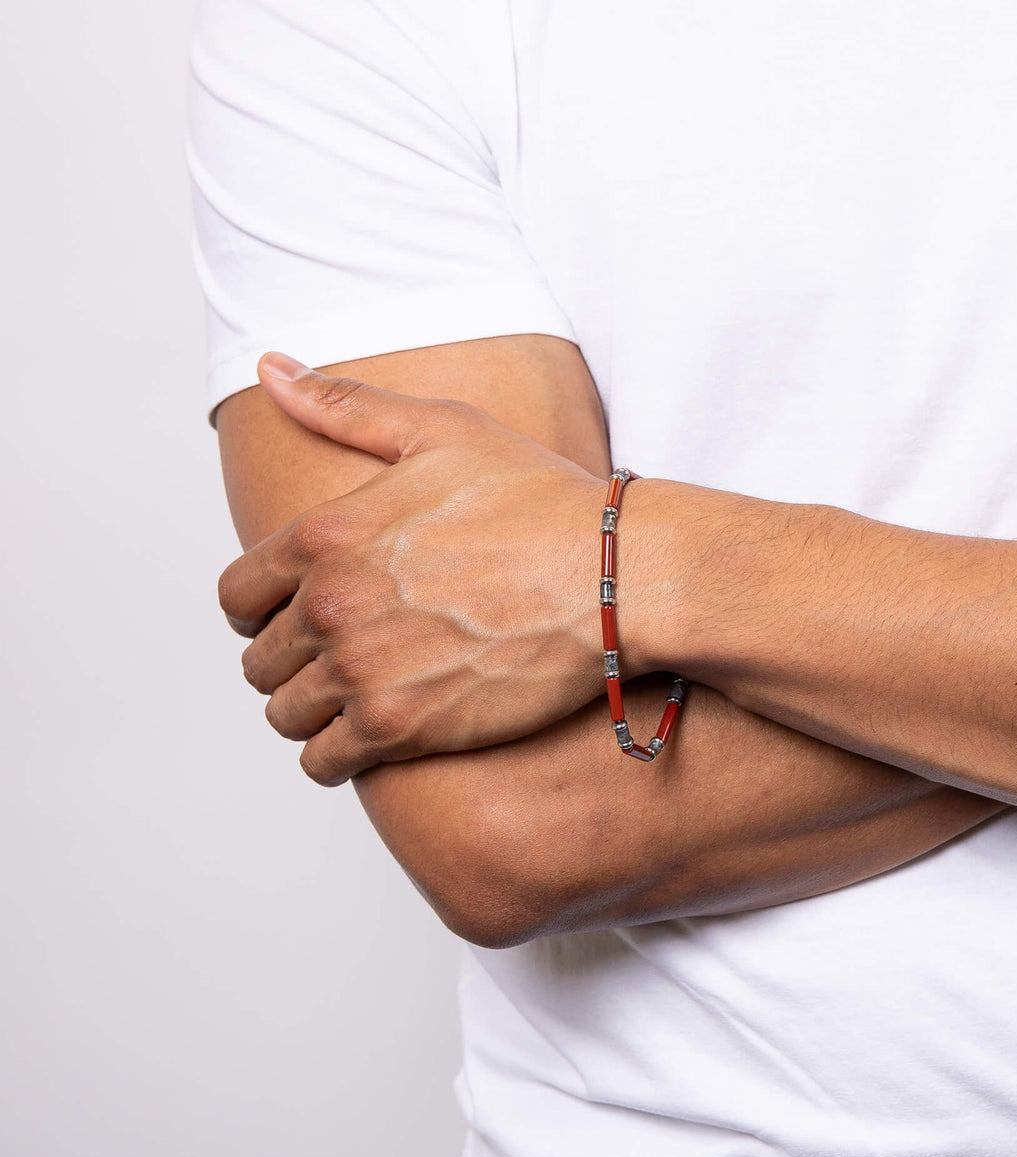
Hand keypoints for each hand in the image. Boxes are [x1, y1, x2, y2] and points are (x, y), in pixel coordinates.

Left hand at [218, 353, 615, 784]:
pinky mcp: (399, 729)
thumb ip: (347, 406)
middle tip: (334, 661)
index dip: (256, 608)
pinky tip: (370, 738)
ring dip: (310, 711)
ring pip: (286, 715)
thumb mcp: (442, 430)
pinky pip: (323, 763)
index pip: (238, 593)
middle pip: (260, 660)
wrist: (613, 577)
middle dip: (289, 662)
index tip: (287, 617)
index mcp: (325, 535)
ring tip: (352, 701)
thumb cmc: (540, 500)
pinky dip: (336, 756)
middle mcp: (329, 606)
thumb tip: (270, 369)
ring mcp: (360, 671)